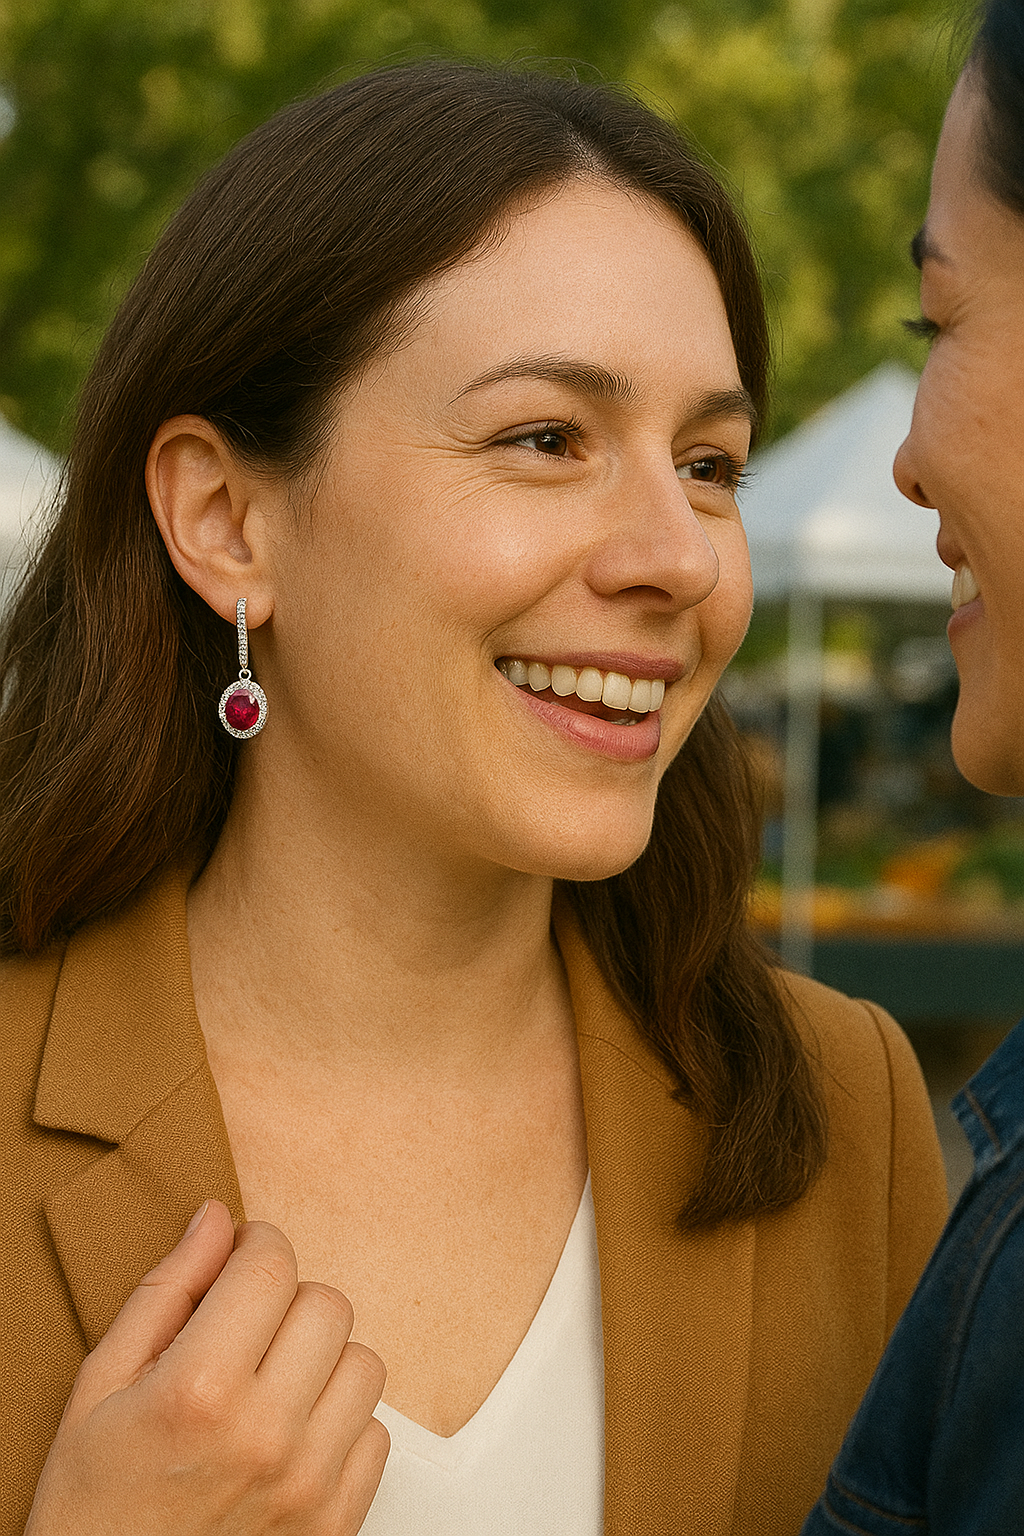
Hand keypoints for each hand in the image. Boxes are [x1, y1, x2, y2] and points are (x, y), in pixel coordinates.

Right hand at [25, 1201, 388, 1535]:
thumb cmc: (93, 1508)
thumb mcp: (100, 1387)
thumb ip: (166, 1291)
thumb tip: (216, 1220)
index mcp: (199, 1391)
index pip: (271, 1266)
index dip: (256, 1246)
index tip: (240, 1259)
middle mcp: (266, 1435)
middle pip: (326, 1305)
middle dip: (285, 1301)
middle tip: (244, 1331)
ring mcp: (309, 1484)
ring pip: (362, 1362)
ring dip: (321, 1361)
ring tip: (268, 1386)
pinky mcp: (336, 1524)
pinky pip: (377, 1433)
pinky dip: (340, 1425)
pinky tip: (289, 1436)